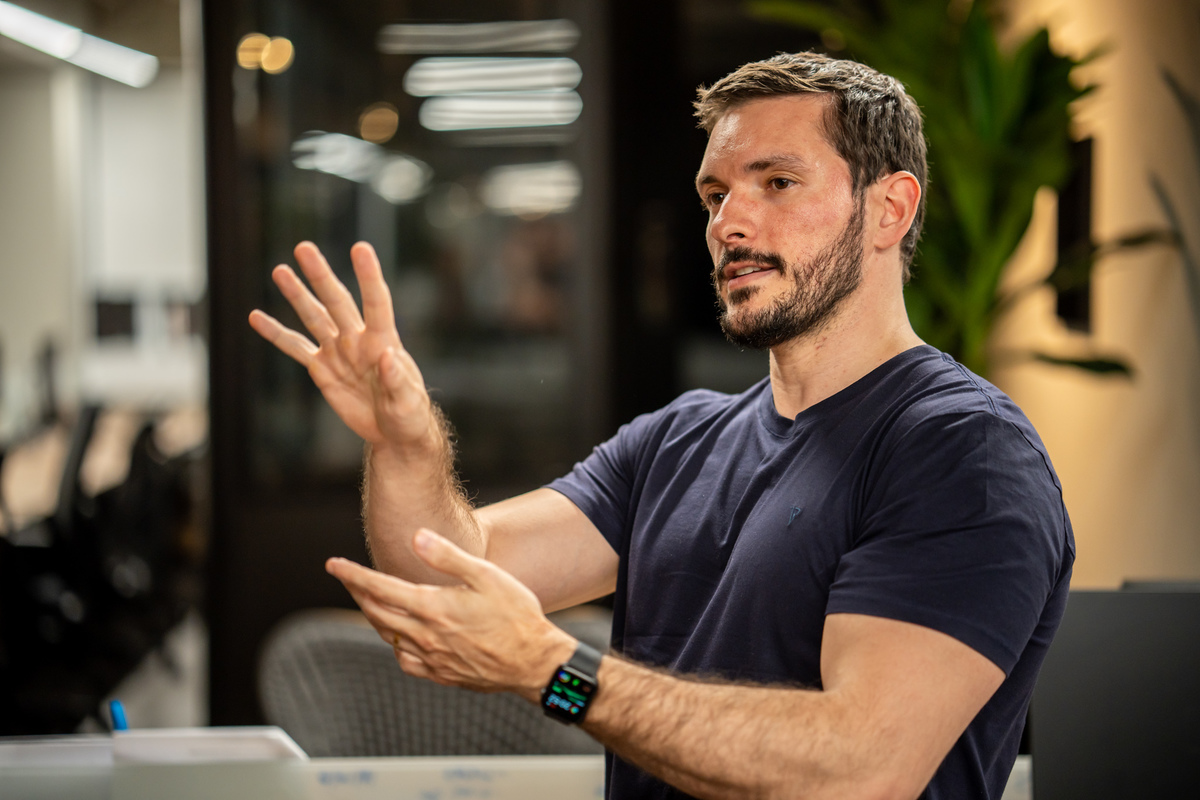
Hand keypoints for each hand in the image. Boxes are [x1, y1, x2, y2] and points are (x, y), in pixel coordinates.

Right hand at [248, 241, 433, 449]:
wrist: (394, 432)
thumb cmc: (409, 415)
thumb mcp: (409, 402)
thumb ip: (398, 380)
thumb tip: (388, 356)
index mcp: (384, 341)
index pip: (376, 302)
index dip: (368, 276)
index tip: (360, 247)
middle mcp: (358, 339)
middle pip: (337, 301)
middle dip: (321, 276)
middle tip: (303, 247)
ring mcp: (338, 352)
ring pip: (313, 317)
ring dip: (297, 295)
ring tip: (280, 270)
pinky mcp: (322, 369)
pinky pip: (295, 348)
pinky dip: (276, 334)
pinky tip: (256, 317)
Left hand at [326, 528, 576, 698]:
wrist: (534, 662)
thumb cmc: (516, 616)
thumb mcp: (487, 576)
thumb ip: (448, 557)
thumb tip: (416, 537)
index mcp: (433, 608)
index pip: (379, 588)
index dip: (352, 574)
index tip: (333, 564)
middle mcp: (425, 635)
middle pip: (375, 612)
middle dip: (356, 592)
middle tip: (346, 577)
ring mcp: (431, 658)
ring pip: (388, 636)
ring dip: (373, 616)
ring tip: (369, 601)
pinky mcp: (441, 674)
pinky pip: (405, 660)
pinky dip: (395, 644)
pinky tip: (400, 637)